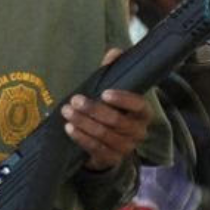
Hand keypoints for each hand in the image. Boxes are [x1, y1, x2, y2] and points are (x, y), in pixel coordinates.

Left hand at [61, 49, 151, 171]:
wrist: (106, 142)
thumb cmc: (110, 109)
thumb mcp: (110, 89)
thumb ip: (112, 70)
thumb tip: (114, 51)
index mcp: (143, 112)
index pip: (139, 105)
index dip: (123, 99)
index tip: (104, 92)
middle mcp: (139, 131)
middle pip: (117, 121)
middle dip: (93, 109)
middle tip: (75, 100)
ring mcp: (126, 147)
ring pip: (104, 134)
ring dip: (83, 122)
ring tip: (67, 111)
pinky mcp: (112, 159)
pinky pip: (96, 148)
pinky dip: (81, 137)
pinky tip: (69, 127)